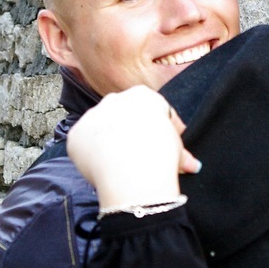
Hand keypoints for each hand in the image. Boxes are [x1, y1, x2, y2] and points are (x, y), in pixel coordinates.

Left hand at [67, 86, 200, 208]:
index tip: (167, 146)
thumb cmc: (161, 156)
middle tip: (140, 157)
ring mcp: (91, 116)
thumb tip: (192, 166)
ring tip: (119, 167)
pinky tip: (101, 171)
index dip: (161, 129)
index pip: (153, 110)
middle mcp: (114, 99)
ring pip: (100, 130)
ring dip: (108, 144)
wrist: (134, 170)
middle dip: (130, 133)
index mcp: (143, 96)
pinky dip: (90, 157)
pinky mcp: (75, 135)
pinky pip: (83, 146)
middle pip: (123, 116)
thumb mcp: (178, 150)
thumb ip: (180, 153)